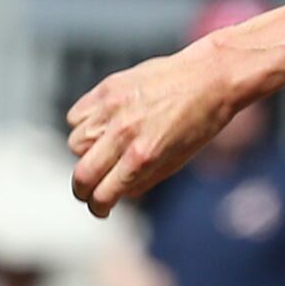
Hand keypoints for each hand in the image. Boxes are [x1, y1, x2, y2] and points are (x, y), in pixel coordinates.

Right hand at [70, 39, 268, 214]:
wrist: (209, 77)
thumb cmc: (199, 123)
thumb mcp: (176, 162)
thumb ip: (143, 181)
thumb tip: (117, 196)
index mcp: (143, 157)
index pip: (103, 195)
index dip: (99, 208)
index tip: (101, 208)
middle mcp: (123, 134)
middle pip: (81, 175)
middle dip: (83, 191)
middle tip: (89, 191)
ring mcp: (111, 109)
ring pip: (74, 144)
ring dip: (85, 154)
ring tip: (103, 150)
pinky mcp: (106, 88)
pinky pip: (76, 116)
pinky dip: (83, 125)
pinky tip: (101, 126)